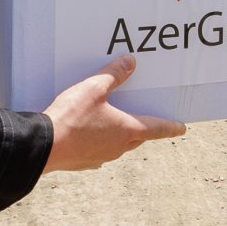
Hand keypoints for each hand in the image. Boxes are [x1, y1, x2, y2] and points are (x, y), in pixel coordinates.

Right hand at [42, 56, 184, 171]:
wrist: (45, 147)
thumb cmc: (72, 117)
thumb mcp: (94, 88)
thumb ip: (114, 75)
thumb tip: (130, 62)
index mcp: (127, 130)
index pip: (157, 128)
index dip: (170, 127)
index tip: (182, 128)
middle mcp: (118, 147)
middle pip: (138, 138)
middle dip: (144, 129)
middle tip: (148, 121)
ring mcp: (101, 157)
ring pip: (119, 145)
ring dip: (121, 135)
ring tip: (116, 122)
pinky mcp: (85, 162)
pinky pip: (100, 151)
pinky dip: (100, 142)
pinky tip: (91, 135)